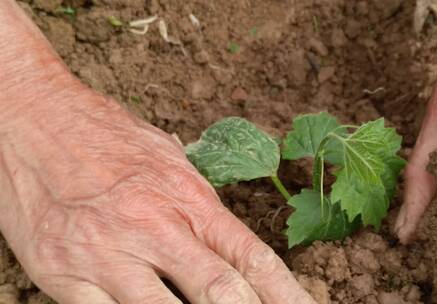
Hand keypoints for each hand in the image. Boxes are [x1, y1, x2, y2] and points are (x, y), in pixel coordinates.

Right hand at [0, 85, 314, 303]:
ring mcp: (109, 254)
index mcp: (186, 198)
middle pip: (221, 292)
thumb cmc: (105, 136)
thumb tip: (225, 234)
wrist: (34, 116)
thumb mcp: (167, 158)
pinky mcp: (64, 274)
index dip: (287, 293)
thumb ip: (197, 201)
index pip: (251, 257)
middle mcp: (154, 227)